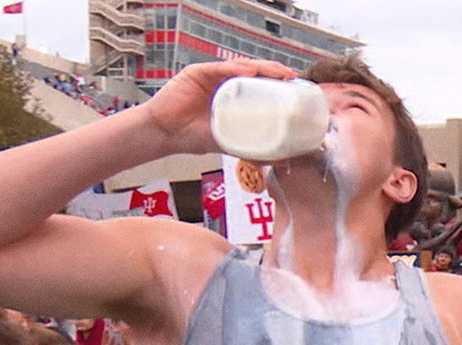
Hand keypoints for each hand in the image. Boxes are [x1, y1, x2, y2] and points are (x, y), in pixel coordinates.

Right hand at [143, 59, 299, 155]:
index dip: (278, 83)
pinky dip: (236, 69)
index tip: (296, 87)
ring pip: (240, 67)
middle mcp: (224, 82)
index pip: (259, 84)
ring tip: (278, 72)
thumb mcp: (229, 144)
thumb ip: (252, 150)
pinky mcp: (197, 72)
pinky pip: (220, 68)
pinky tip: (250, 71)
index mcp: (233, 96)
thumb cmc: (193, 138)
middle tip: (292, 77)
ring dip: (262, 68)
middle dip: (275, 72)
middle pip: (254, 73)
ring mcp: (211, 76)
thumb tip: (281, 160)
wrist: (165, 136)